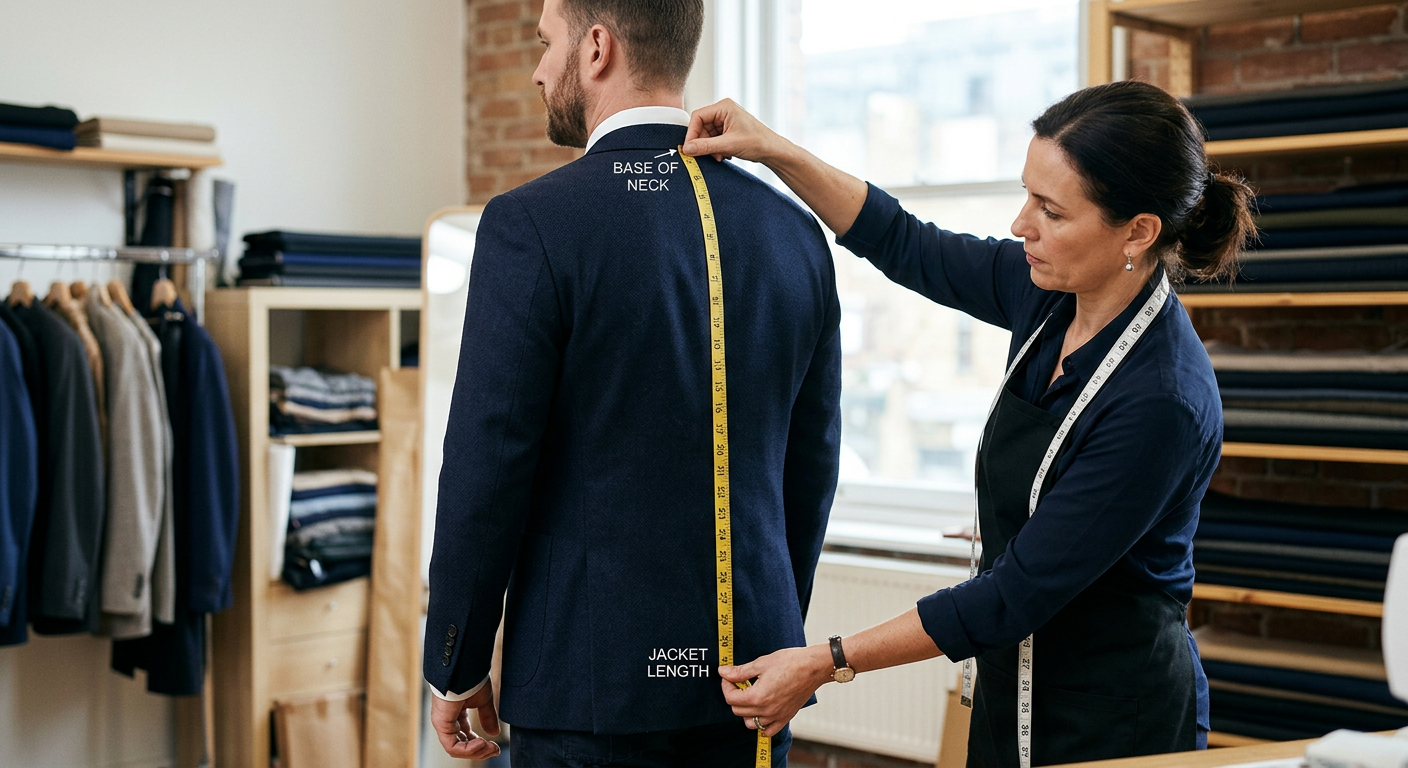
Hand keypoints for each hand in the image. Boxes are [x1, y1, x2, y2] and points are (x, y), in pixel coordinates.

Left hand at [430, 681, 501, 759]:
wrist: (464, 667)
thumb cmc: (471, 678)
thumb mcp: (483, 701)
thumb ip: (487, 717)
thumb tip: (494, 733)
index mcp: (456, 714)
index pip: (466, 737)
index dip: (481, 745)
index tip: (496, 746)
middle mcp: (447, 720)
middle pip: (461, 745)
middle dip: (480, 751)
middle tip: (495, 750)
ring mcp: (443, 723)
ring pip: (456, 749)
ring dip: (475, 752)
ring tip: (490, 747)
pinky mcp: (441, 724)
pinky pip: (452, 746)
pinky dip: (468, 749)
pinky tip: (482, 743)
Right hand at [683, 99, 789, 163]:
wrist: (772, 150)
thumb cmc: (757, 142)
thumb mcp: (728, 145)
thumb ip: (706, 146)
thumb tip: (687, 149)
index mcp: (724, 107)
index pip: (698, 117)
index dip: (692, 133)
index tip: (689, 148)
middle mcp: (723, 111)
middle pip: (701, 127)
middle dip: (703, 143)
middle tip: (707, 155)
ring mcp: (725, 121)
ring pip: (706, 135)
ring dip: (710, 148)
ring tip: (720, 156)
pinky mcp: (727, 130)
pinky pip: (713, 139)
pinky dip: (715, 149)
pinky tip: (725, 155)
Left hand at [719, 644, 833, 737]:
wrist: (814, 667)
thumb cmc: (791, 662)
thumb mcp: (761, 663)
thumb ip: (740, 671)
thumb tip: (723, 672)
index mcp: (758, 697)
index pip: (731, 698)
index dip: (726, 686)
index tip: (728, 677)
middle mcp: (767, 710)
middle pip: (738, 711)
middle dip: (734, 696)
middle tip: (739, 682)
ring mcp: (777, 716)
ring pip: (750, 722)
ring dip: (745, 711)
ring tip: (750, 695)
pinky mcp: (786, 717)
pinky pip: (768, 730)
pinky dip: (761, 724)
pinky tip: (762, 709)